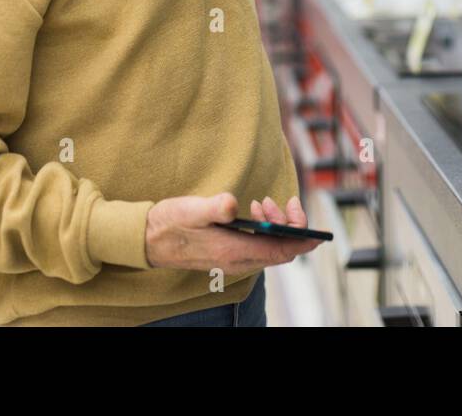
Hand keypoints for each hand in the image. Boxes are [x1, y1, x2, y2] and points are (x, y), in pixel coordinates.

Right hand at [143, 192, 321, 272]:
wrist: (146, 239)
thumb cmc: (168, 223)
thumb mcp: (190, 209)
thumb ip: (214, 207)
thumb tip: (232, 203)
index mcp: (233, 250)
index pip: (281, 252)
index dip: (303, 240)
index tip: (316, 228)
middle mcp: (237, 259)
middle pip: (280, 249)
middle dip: (289, 225)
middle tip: (278, 200)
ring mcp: (232, 258)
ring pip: (269, 246)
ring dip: (275, 225)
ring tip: (264, 202)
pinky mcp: (227, 253)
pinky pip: (258, 245)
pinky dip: (263, 228)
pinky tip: (255, 210)